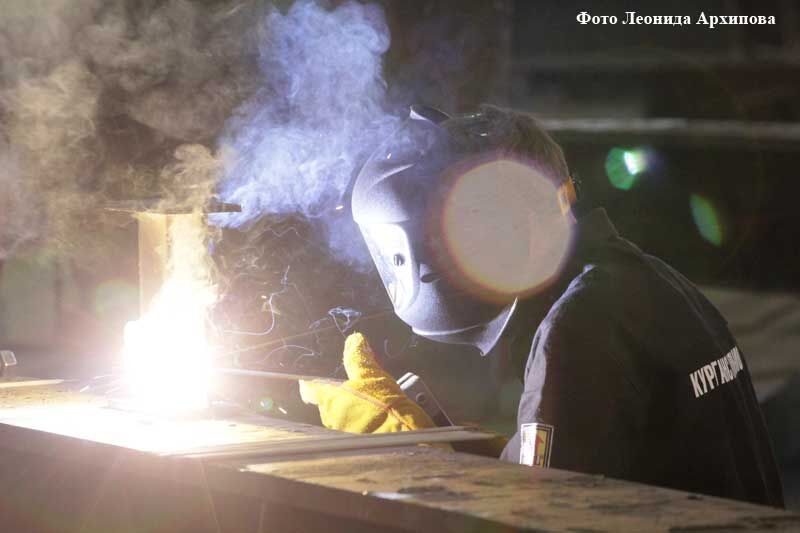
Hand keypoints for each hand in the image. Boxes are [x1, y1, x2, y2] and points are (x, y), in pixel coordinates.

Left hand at [299, 332, 434, 432]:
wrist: (401, 436)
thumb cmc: (382, 404)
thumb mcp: (371, 374)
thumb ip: (359, 357)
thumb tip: (354, 340)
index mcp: (329, 399)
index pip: (309, 390)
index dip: (308, 384)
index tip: (307, 382)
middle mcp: (330, 418)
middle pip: (327, 404)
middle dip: (339, 397)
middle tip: (358, 390)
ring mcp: (341, 434)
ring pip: (341, 418)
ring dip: (351, 412)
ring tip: (372, 406)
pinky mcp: (354, 445)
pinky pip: (353, 431)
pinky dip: (360, 425)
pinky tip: (377, 420)